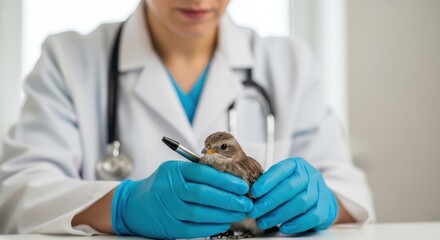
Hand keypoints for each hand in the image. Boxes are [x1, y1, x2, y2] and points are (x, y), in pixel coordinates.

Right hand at [112, 161, 252, 238]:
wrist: (134, 205)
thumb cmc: (161, 186)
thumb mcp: (175, 172)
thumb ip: (198, 173)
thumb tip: (230, 178)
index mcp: (173, 170)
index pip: (203, 173)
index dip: (225, 180)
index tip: (242, 185)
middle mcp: (169, 188)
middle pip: (203, 193)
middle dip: (229, 199)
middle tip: (246, 201)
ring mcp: (168, 208)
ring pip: (200, 212)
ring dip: (224, 213)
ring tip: (239, 212)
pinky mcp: (168, 226)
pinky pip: (194, 228)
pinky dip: (211, 226)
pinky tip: (224, 222)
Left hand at [249, 158, 337, 233]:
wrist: (321, 196)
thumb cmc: (296, 188)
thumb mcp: (283, 178)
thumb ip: (270, 184)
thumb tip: (249, 195)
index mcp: (296, 165)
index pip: (281, 169)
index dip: (266, 181)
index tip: (253, 192)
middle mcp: (310, 175)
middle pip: (290, 187)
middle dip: (269, 201)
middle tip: (254, 211)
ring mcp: (319, 191)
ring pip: (300, 203)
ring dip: (279, 215)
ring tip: (264, 222)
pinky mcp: (325, 208)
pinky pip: (311, 217)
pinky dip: (295, 224)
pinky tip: (283, 227)